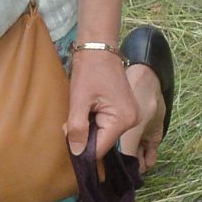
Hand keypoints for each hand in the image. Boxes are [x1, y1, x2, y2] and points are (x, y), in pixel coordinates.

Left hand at [66, 48, 141, 163]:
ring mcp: (132, 116)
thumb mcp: (79, 100)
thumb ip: (77, 129)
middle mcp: (132, 121)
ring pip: (105, 135)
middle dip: (85, 136)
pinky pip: (109, 126)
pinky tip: (90, 109)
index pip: (99, 150)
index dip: (81, 147)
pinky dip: (96, 122)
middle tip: (73, 119)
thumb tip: (77, 154)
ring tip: (82, 110)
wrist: (99, 48)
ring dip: (90, 128)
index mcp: (122, 120)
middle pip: (103, 143)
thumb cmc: (89, 71)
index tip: (68, 134)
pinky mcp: (127, 111)